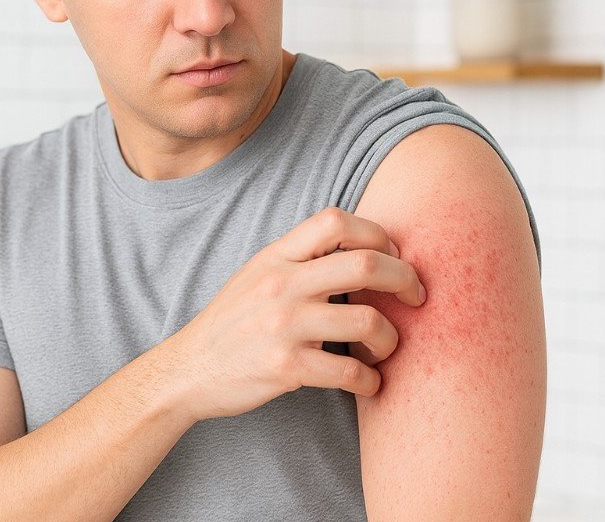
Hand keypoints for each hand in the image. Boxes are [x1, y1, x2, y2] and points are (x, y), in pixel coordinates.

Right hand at [167, 206, 426, 421]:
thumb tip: (367, 248)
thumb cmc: (234, 321)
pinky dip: (370, 381)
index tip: (392, 256)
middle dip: (405, 279)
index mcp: (277, 256)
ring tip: (385, 348)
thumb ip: (303, 257)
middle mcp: (282, 284)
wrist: (188, 370)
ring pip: (367, 321)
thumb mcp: (260, 273)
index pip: (336, 220)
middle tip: (417, 297)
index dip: (376, 233)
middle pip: (366, 265)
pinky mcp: (286, 367)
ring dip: (390, 338)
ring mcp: (284, 326)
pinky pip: (349, 372)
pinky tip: (369, 384)